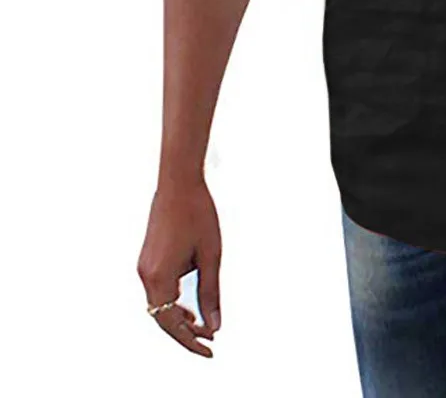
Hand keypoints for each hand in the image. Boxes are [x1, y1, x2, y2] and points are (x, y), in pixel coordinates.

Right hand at [137, 180, 221, 356]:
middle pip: (162, 318)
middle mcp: (145, 275)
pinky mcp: (147, 260)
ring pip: (159, 305)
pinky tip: (191, 306)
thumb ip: (211, 292)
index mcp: (159, 276)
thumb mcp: (211, 255)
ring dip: (179, 318)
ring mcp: (143, 267)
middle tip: (210, 342)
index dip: (190, 340)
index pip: (171, 322)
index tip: (210, 350)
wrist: (178, 182)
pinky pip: (159, 290)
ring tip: (203, 327)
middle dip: (185, 333)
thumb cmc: (198, 214)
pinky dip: (174, 302)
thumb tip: (214, 324)